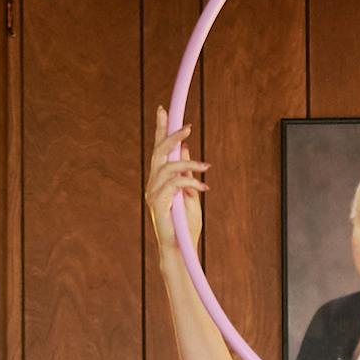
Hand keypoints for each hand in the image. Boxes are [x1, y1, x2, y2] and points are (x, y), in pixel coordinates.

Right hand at [146, 107, 206, 252]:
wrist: (181, 249)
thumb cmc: (186, 225)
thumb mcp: (190, 193)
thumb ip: (186, 172)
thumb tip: (185, 150)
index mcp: (159, 180)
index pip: (159, 150)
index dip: (161, 129)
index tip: (164, 109)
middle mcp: (152, 184)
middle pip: (159, 152)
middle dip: (172, 135)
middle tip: (189, 127)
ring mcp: (153, 193)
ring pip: (168, 167)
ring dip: (190, 164)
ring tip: (206, 167)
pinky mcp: (157, 204)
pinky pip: (173, 184)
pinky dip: (190, 182)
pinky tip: (203, 187)